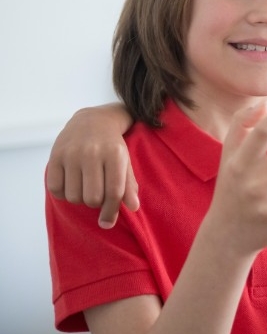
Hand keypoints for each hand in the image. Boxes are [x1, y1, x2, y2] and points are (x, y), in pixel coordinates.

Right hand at [46, 105, 138, 228]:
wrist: (92, 121)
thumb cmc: (112, 146)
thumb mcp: (125, 161)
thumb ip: (129, 185)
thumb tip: (133, 208)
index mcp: (115, 155)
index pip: (114, 192)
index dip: (111, 211)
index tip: (107, 223)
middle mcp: (92, 153)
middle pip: (92, 198)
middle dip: (95, 204)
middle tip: (97, 195)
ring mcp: (72, 154)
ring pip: (73, 196)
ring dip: (79, 198)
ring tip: (85, 187)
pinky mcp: (55, 156)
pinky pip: (55, 189)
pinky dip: (63, 193)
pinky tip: (71, 183)